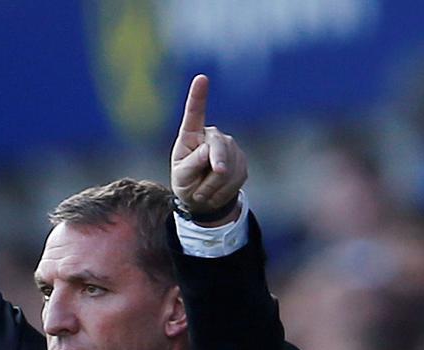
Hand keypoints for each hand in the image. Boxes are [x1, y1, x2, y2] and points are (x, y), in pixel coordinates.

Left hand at [170, 75, 246, 223]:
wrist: (202, 198)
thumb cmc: (185, 182)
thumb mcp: (181, 176)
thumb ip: (191, 164)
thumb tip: (208, 152)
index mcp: (191, 135)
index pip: (195, 114)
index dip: (198, 96)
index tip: (201, 78)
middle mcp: (212, 136)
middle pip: (219, 146)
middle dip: (216, 165)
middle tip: (207, 183)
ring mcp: (229, 147)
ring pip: (228, 166)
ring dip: (214, 186)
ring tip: (202, 192)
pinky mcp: (241, 161)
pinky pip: (236, 177)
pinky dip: (223, 191)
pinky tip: (215, 192)